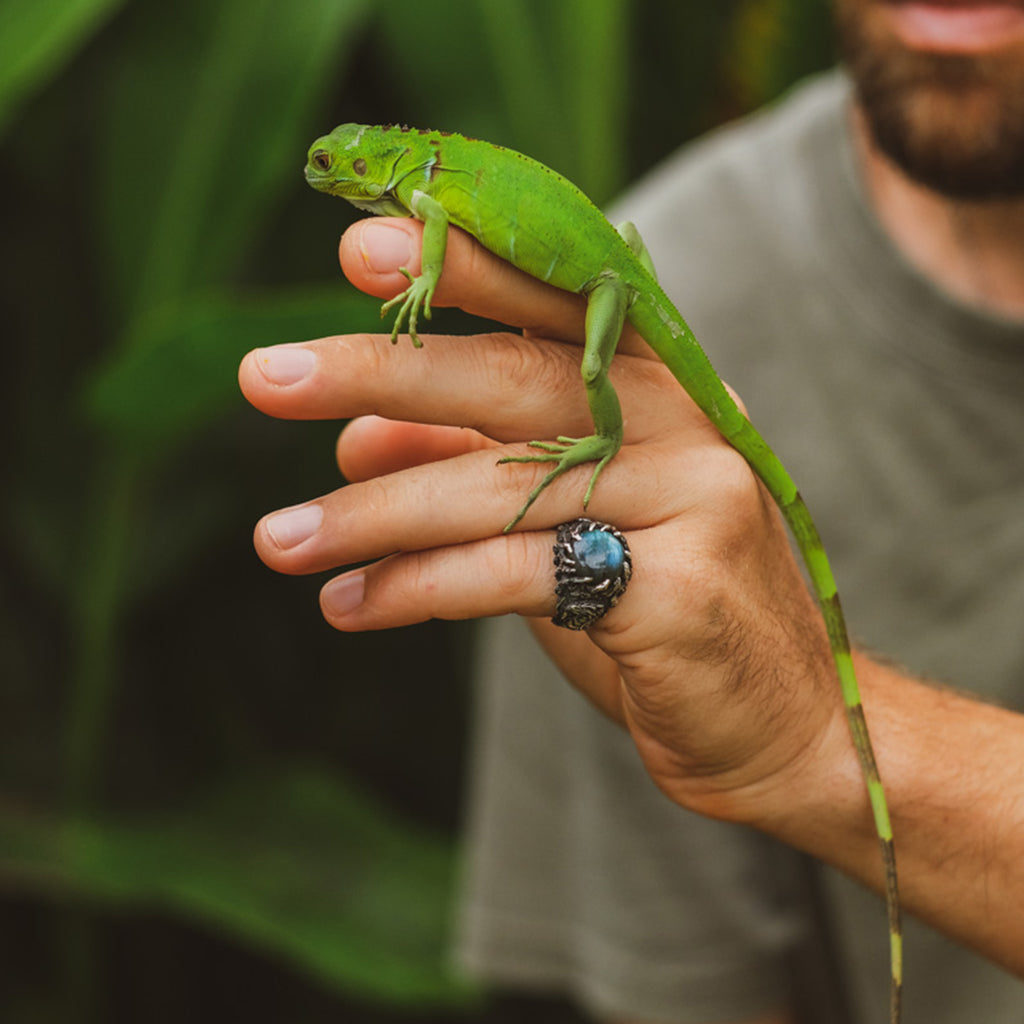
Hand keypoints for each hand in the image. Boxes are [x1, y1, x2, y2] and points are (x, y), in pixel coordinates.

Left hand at [238, 218, 848, 829]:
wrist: (779, 722)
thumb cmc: (657, 607)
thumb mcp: (560, 523)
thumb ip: (474, 469)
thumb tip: (355, 438)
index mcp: (659, 387)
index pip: (554, 300)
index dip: (460, 267)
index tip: (359, 247)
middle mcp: (684, 424)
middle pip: (514, 378)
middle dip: (382, 371)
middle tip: (263, 377)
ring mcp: (693, 500)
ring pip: (501, 485)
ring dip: (372, 514)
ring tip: (279, 539)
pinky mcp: (680, 590)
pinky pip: (518, 575)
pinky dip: (420, 588)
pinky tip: (350, 605)